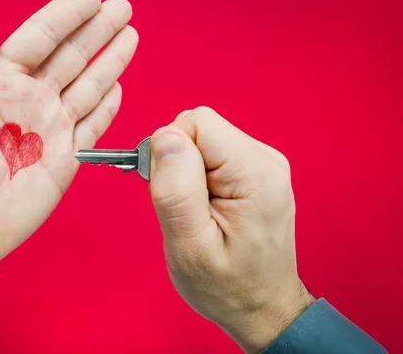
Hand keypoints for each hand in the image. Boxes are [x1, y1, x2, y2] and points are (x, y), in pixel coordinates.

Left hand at [0, 0, 137, 281]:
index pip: (37, 38)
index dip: (65, 16)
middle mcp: (26, 100)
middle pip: (70, 55)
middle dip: (97, 30)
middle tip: (122, 7)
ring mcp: (48, 129)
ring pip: (87, 85)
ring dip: (110, 60)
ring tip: (130, 34)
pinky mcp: (65, 160)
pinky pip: (93, 126)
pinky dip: (108, 106)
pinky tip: (119, 87)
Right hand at [149, 107, 313, 352]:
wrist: (263, 307)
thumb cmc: (227, 287)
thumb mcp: (190, 247)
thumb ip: (176, 190)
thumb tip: (165, 137)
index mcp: (255, 174)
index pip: (196, 123)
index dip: (169, 154)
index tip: (172, 195)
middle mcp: (265, 159)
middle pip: (199, 127)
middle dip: (176, 162)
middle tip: (183, 209)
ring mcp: (262, 162)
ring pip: (202, 138)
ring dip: (186, 171)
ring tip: (196, 212)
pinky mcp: (254, 168)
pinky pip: (211, 152)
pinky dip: (197, 175)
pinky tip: (205, 207)